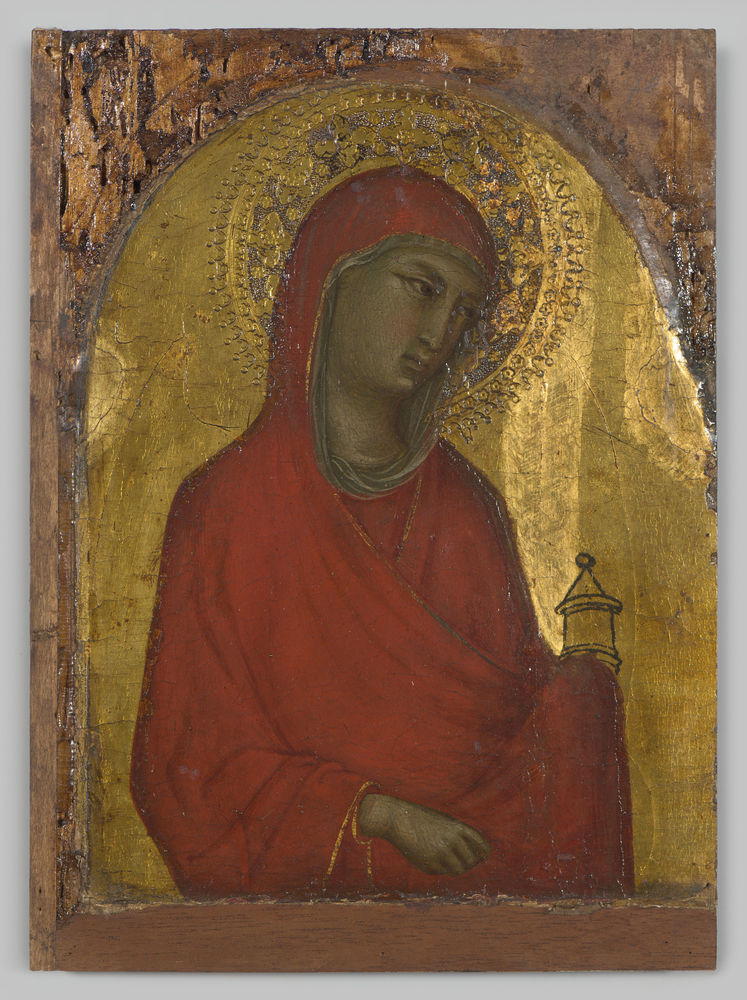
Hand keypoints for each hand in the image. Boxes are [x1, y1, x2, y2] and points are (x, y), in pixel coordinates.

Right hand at [358, 793, 490, 874]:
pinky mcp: (428, 865)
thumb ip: (460, 837)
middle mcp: (451, 841)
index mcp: (458, 827)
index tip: (483, 857)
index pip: (482, 845)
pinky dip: (438, 867)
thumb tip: (476, 859)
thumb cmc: (422, 819)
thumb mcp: (444, 822)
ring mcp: (440, 854)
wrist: (397, 819)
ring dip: (455, 868)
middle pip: (471, 861)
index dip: (484, 853)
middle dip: (469, 863)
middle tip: (463, 862)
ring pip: (458, 870)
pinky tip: (427, 856)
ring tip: (447, 861)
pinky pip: (441, 871)